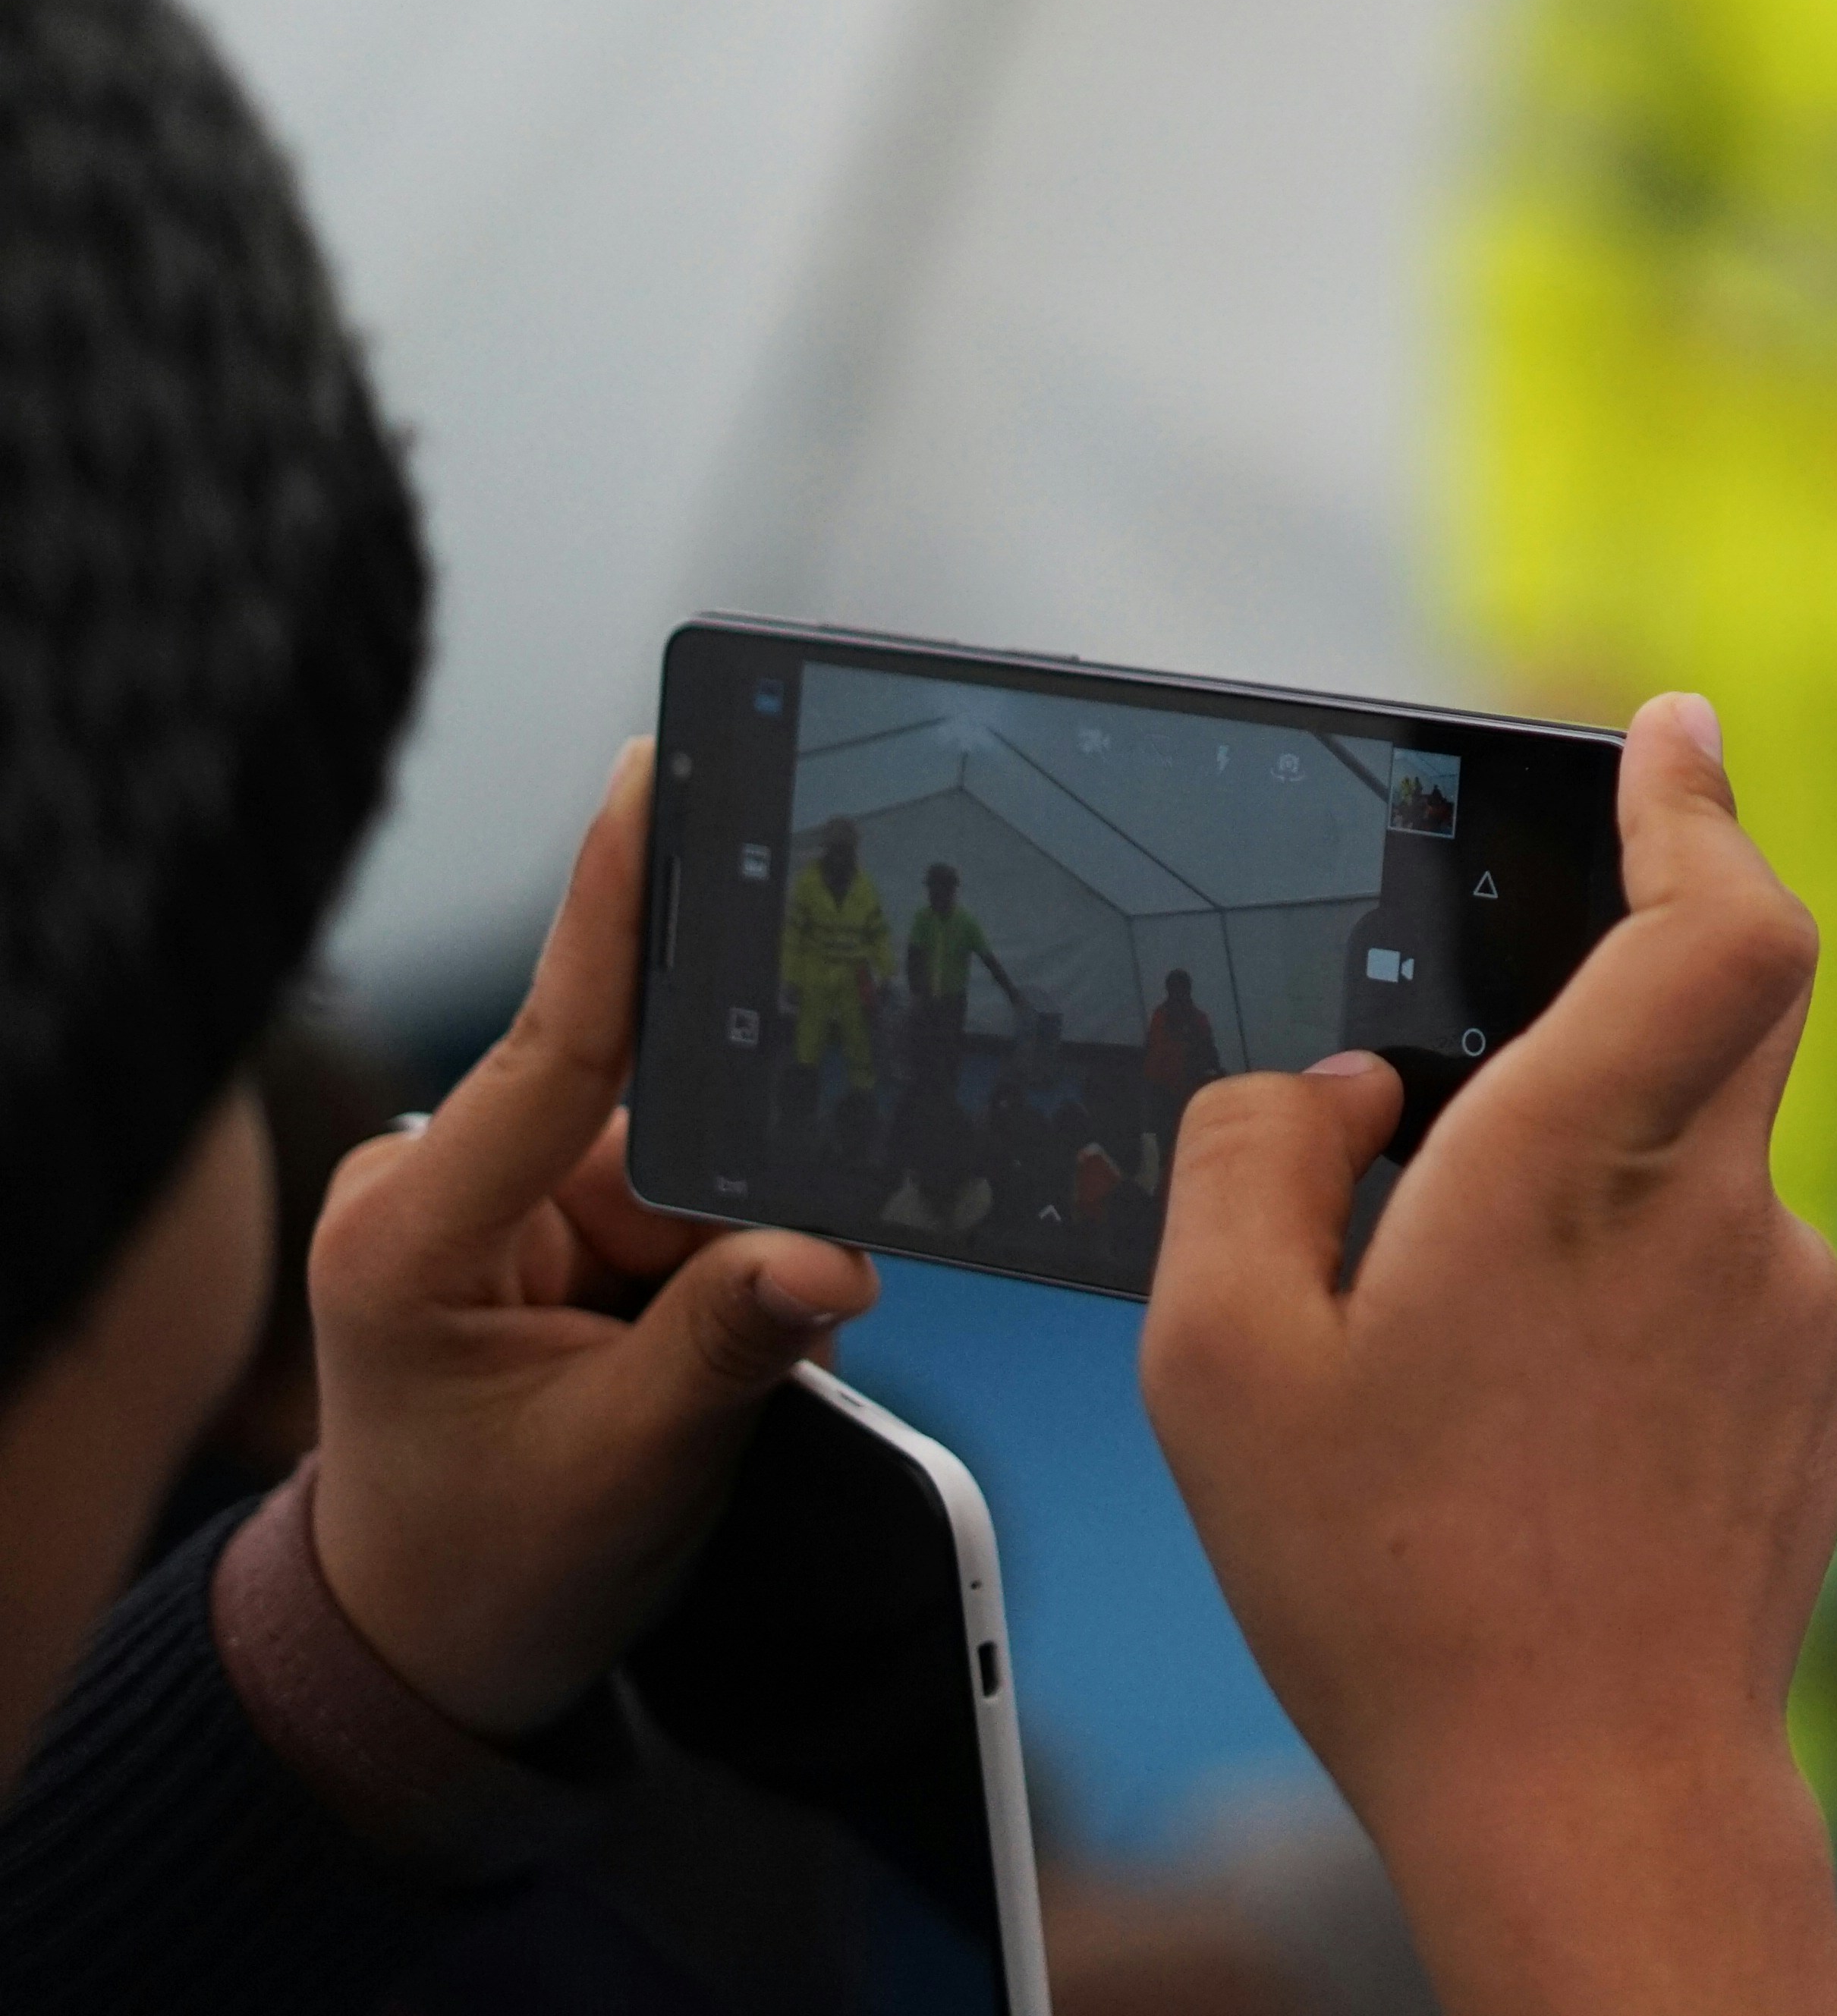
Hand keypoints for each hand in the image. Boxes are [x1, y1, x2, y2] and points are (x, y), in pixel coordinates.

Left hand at [308, 740, 879, 1739]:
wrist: (430, 1648)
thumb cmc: (494, 1566)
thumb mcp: (625, 1468)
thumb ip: (729, 1344)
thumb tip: (838, 1257)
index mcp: (414, 1230)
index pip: (549, 1041)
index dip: (613, 905)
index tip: (653, 772)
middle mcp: (449, 1187)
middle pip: (652, 1105)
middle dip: (739, 1193)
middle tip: (765, 1288)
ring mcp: (504, 1201)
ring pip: (696, 1158)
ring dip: (739, 1250)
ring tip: (720, 1373)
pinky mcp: (559, 1225)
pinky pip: (697, 1198)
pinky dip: (736, 1261)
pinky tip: (732, 1347)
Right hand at [1142, 694, 1836, 2015]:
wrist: (1594, 1798)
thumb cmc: (1395, 1587)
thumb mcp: (1219, 1364)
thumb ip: (1251, 1163)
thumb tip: (1336, 1090)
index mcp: (1578, 1165)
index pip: (1719, 913)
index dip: (1700, 803)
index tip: (1672, 732)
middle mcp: (1719, 1210)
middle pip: (1739, 995)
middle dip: (1649, 947)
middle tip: (1538, 986)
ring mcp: (1794, 1306)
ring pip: (1708, 1163)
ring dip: (1604, 1194)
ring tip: (1470, 1367)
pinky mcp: (1821, 1395)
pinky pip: (1731, 1284)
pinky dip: (1645, 1306)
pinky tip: (1550, 1432)